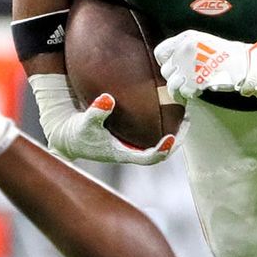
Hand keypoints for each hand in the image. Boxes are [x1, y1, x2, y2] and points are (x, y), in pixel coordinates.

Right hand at [30, 74, 176, 164]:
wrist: (69, 137)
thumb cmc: (77, 133)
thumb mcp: (84, 122)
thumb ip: (96, 111)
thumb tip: (108, 98)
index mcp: (123, 154)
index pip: (148, 158)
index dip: (162, 150)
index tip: (171, 138)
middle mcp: (131, 152)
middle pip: (161, 153)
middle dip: (176, 139)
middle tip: (188, 121)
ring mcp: (132, 146)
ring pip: (160, 145)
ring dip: (174, 133)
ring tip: (186, 116)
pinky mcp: (131, 139)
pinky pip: (153, 136)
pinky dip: (164, 126)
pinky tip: (172, 112)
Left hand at [153, 30, 256, 116]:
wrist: (244, 64)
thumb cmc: (225, 54)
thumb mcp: (203, 41)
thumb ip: (184, 48)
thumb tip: (170, 61)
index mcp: (186, 38)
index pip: (160, 51)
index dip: (165, 62)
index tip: (174, 67)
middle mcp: (184, 50)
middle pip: (166, 70)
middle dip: (174, 77)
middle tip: (186, 79)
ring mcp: (188, 66)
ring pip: (171, 84)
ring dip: (179, 89)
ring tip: (190, 88)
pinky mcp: (195, 81)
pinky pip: (182, 93)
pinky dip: (188, 95)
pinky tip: (197, 91)